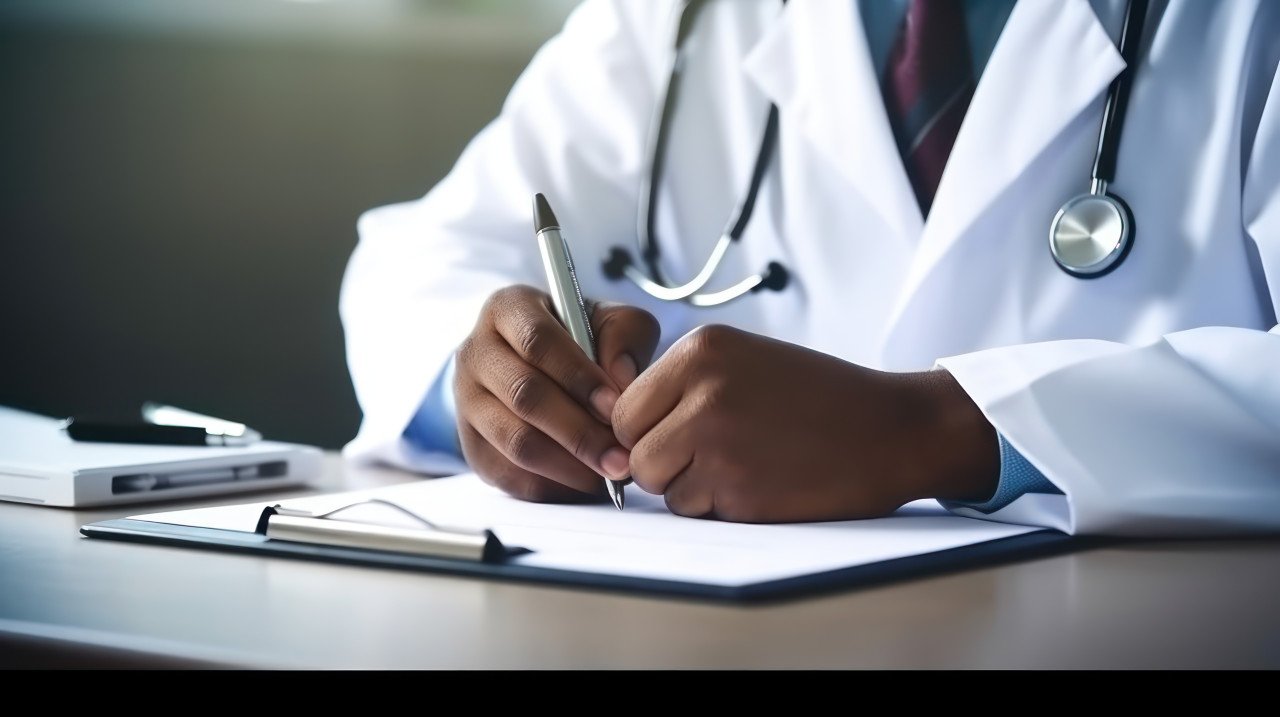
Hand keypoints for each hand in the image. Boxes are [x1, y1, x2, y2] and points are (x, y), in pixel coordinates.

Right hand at [455, 285, 659, 502]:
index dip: (578, 376)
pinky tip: (584, 481)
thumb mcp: (609, 322)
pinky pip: (509, 474)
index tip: (616, 406)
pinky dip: (552, 484)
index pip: (537, 341)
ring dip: (568, 464)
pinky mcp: (472, 446)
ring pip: (515, 441)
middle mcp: (476, 352)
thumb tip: (622, 379)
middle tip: (620, 456)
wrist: (539, 369)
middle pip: (524, 395)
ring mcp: (467, 402)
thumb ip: (625, 335)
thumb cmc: (581, 341)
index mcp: (507, 309)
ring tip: (609, 472)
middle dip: (579, 431)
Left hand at [611, 325, 998, 521]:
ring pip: (660, 486)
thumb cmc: (819, 398)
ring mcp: (719, 442)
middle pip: (634, 450)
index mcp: (702, 350)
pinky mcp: (738, 489)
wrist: (891, 429)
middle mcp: (704, 391)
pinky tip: (761, 483)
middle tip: (709, 455)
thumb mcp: (745, 361)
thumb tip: (617, 430)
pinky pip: (695, 510)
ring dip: (691, 488)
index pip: (625, 406)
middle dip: (662, 463)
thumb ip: (682, 386)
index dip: (643, 431)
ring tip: (743, 465)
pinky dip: (720, 507)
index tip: (673, 435)